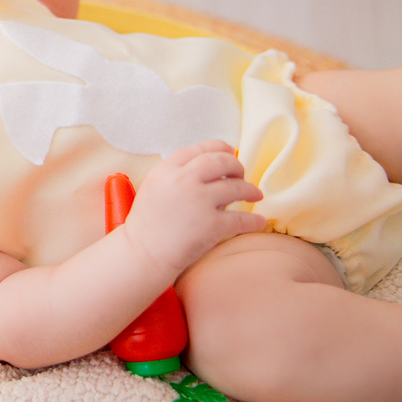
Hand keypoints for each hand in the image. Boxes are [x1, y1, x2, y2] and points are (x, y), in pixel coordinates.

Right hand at [123, 140, 265, 275]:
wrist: (142, 253)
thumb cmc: (146, 224)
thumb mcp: (154, 187)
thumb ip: (175, 175)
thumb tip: (205, 167)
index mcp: (166, 170)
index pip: (198, 149)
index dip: (218, 148)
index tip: (230, 152)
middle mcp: (183, 180)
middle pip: (220, 161)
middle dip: (236, 166)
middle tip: (241, 175)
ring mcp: (198, 201)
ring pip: (236, 187)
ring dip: (250, 190)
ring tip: (255, 195)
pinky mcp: (211, 225)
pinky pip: (242, 219)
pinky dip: (254, 221)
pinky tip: (259, 221)